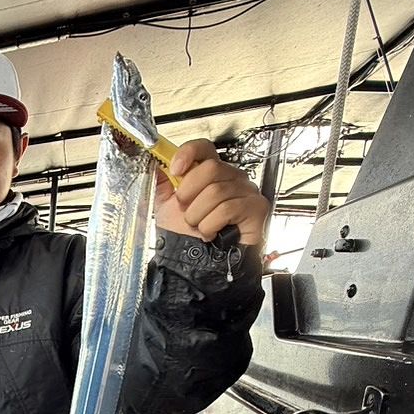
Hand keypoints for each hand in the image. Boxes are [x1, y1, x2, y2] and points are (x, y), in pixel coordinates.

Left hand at [154, 138, 269, 247]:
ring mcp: (246, 192)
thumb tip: (156, 164)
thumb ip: (162, 184)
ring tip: (199, 227)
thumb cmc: (187, 238)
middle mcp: (231, 178)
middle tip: (186, 211)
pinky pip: (228, 208)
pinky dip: (211, 224)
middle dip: (190, 193)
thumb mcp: (167, 208)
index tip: (175, 169)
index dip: (188, 153)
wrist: (198, 266)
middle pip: (211, 168)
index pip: (204, 147)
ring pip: (217, 191)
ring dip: (198, 215)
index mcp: (210, 173)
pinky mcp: (256, 208)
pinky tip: (211, 233)